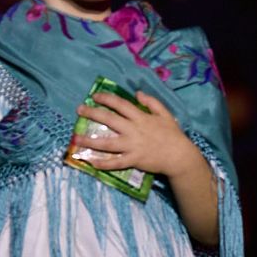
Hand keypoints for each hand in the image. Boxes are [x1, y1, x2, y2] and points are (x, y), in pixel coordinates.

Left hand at [74, 88, 196, 180]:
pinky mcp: (133, 160)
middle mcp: (133, 130)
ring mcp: (132, 146)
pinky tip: (91, 162)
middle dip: (92, 114)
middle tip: (79, 110)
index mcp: (141, 118)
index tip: (95, 96)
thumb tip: (137, 93)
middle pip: (109, 120)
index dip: (107, 99)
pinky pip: (115, 162)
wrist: (179, 156)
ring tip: (76, 139)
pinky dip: (103, 163)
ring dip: (90, 141)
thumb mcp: (165, 114)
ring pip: (107, 143)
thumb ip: (152, 102)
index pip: (120, 105)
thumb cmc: (173, 135)